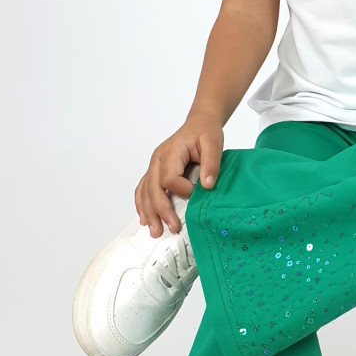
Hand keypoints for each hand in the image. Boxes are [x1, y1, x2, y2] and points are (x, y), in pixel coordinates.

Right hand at [135, 111, 224, 237]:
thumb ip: (211, 163)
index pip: (170, 178)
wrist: (198, 124)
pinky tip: (145, 219)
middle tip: (172, 228)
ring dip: (149, 212)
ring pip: (145, 191)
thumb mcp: (213, 143)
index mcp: (171, 152)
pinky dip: (143, 205)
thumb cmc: (205, 132)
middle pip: (153, 188)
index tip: (197, 196)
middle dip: (161, 210)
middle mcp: (157, 160)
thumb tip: (207, 185)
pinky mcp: (154, 171)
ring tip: (155, 231)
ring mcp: (153, 166)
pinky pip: (143, 189)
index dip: (182, 191)